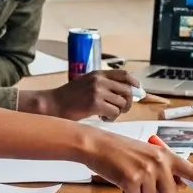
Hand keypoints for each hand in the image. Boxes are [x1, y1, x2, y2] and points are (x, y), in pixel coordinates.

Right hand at [22, 70, 139, 120]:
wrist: (53, 104)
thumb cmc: (69, 97)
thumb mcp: (86, 83)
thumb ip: (103, 84)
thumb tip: (125, 92)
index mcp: (98, 74)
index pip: (124, 74)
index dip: (134, 83)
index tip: (138, 90)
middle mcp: (99, 80)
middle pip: (127, 90)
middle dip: (128, 102)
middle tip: (121, 110)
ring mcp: (97, 91)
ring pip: (121, 103)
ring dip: (118, 112)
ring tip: (107, 114)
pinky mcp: (94, 104)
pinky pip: (114, 112)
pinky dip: (112, 118)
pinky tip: (103, 118)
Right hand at [82, 131, 192, 192]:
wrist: (97, 144)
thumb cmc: (121, 151)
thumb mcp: (148, 155)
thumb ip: (166, 170)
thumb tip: (183, 186)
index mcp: (167, 155)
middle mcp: (160, 163)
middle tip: (144, 187)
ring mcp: (146, 171)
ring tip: (130, 180)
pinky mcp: (132, 180)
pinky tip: (121, 182)